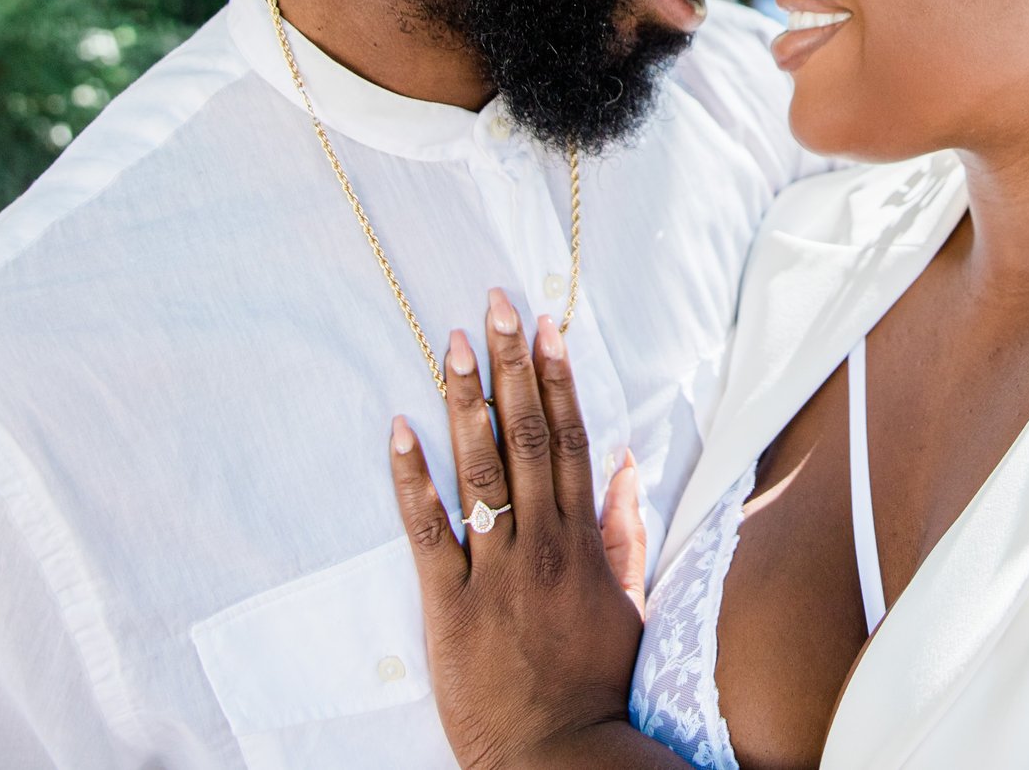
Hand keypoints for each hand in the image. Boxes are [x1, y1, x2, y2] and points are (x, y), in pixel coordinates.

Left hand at [390, 288, 649, 769]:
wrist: (558, 753)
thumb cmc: (594, 679)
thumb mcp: (630, 600)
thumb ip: (625, 530)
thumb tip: (626, 462)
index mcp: (583, 540)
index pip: (572, 439)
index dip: (559, 377)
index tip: (546, 324)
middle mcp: (542, 544)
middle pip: (529, 437)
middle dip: (512, 365)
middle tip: (497, 303)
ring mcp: (495, 571)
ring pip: (481, 470)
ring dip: (465, 401)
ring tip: (451, 342)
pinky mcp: (450, 604)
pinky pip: (429, 530)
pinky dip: (412, 478)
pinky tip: (398, 429)